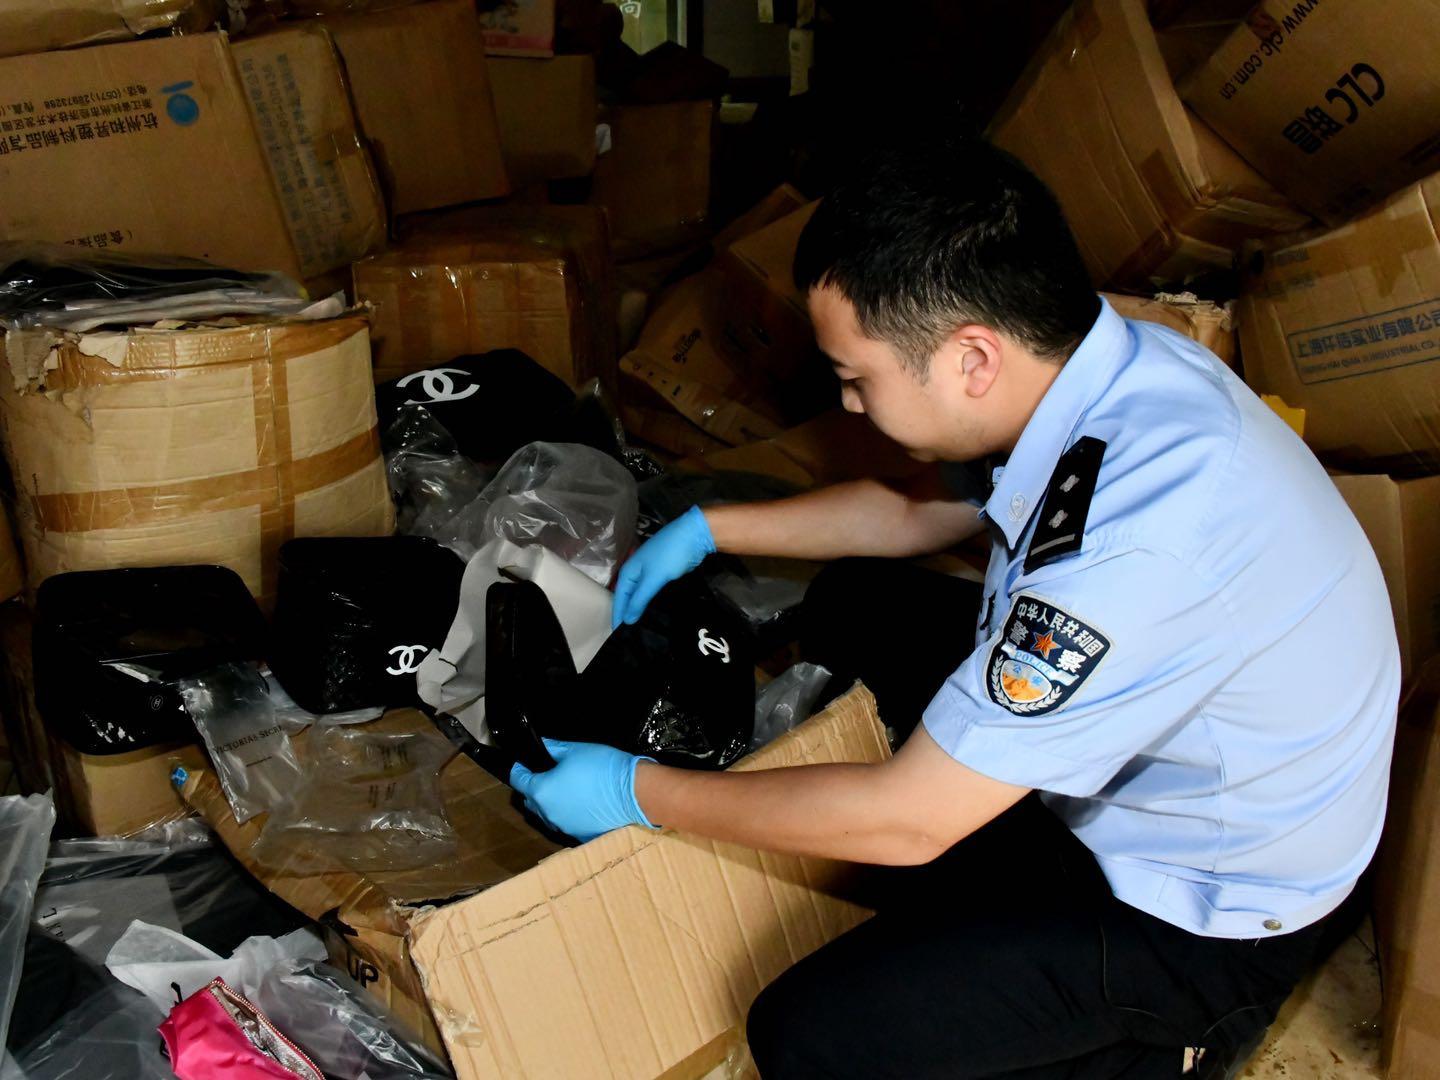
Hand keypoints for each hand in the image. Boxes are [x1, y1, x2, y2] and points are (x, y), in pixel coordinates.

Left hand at [509, 739, 658, 841]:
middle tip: (548, 774)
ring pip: (548, 814)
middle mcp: (547, 814)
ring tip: (566, 789)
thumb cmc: (603, 768)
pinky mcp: (580, 836)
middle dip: (534, 788)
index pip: (518, 780)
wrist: (634, 793)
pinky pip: (566, 824)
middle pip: (531, 800)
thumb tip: (543, 746)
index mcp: (542, 791)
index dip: (518, 769)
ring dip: (551, 803)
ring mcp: (563, 828)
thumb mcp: (575, 750)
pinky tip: (582, 804)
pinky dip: (569, 814)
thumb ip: (553, 748)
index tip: (521, 763)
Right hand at [611, 505, 714, 627]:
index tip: (617, 635)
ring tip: (638, 628)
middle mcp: (636, 572)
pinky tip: (652, 613)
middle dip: (626, 614)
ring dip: (638, 609)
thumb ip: (640, 599)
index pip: (619, 599)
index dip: (618, 616)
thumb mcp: (653, 578)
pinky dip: (649, 602)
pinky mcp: (662, 574)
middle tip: (627, 635)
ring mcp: (650, 572)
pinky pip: (651, 592)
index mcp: (629, 572)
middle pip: (628, 597)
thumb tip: (627, 620)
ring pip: (640, 595)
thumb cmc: (670, 555)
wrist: (694, 535)